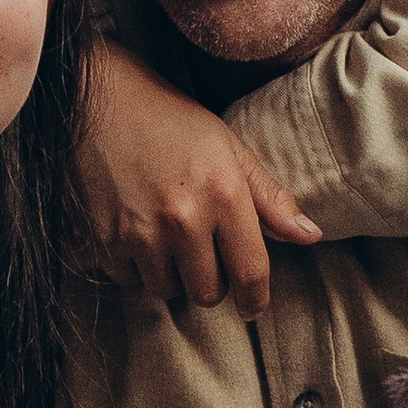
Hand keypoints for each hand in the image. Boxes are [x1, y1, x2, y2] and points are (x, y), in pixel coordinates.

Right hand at [79, 43, 319, 315]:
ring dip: (172, 275)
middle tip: (201, 254)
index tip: (253, 307)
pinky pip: (129, 280)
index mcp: (224, 194)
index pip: (250, 272)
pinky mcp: (103, 238)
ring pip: (167, 290)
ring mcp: (140, 231)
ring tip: (166, 240)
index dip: (255, 299)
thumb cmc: (170, 121)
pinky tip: (136, 236)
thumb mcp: (229, 148)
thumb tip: (310, 236)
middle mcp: (184, 219)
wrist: (97, 100)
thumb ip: (270, 197)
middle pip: (208, 292)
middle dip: (210, 281)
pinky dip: (136, 268)